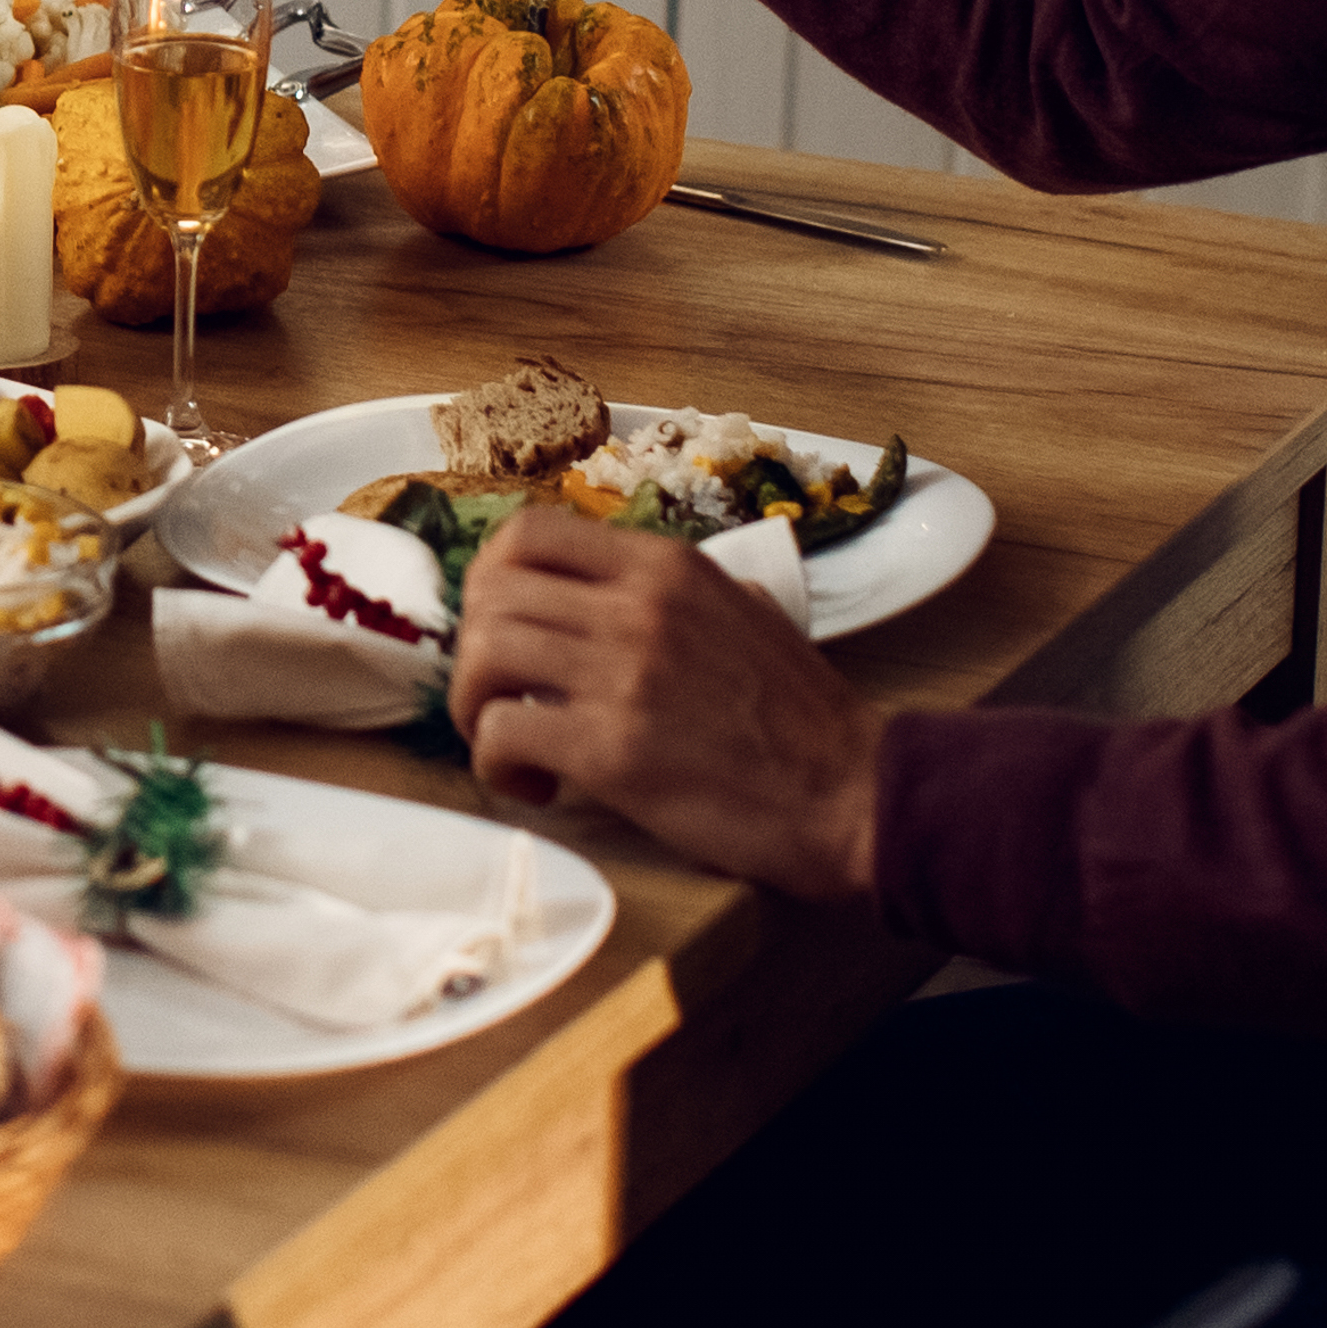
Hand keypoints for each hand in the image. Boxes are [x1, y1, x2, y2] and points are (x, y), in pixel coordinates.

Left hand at [447, 506, 885, 901]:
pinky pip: (502, 731)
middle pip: (489, 592)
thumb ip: (685, 596)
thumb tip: (628, 595)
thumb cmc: (807, 720)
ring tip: (512, 743)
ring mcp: (623, 674)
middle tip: (499, 695)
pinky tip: (535, 784)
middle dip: (472, 649)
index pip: (528, 532)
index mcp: (667, 567)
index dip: (491, 581)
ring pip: (482, 655)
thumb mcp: (751, 615)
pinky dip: (497, 761)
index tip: (503, 627)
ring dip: (477, 706)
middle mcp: (638, 606)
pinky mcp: (612, 749)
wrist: (854, 796)